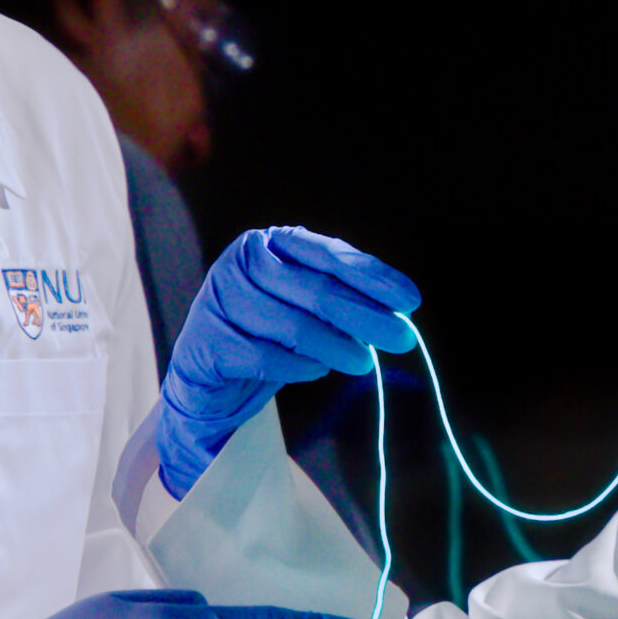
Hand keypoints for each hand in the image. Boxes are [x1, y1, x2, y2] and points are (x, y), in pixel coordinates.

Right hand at [160, 226, 420, 497]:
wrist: (209, 376)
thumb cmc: (266, 332)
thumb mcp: (304, 306)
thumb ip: (340, 300)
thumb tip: (397, 313)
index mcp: (269, 243)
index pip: (330, 256)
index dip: (373, 277)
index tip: (411, 300)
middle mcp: (241, 263)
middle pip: (317, 290)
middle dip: (366, 316)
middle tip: (403, 339)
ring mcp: (219, 300)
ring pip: (293, 326)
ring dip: (337, 347)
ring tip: (363, 362)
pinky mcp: (206, 342)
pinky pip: (266, 358)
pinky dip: (299, 367)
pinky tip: (317, 370)